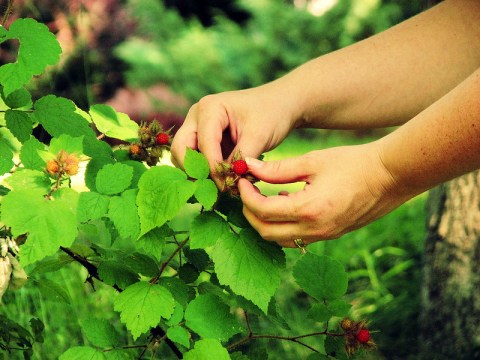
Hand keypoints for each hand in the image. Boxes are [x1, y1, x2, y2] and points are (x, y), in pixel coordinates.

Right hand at [171, 84, 298, 176]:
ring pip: (183, 156)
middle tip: (214, 189)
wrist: (279, 105)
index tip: (226, 186)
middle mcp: (196, 116)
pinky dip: (203, 172)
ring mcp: (197, 127)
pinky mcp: (202, 139)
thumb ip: (242, 158)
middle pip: (181, 149)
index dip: (213, 168)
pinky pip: (194, 159)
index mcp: (210, 108)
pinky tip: (219, 183)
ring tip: (218, 187)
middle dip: (195, 171)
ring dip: (197, 173)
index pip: (203, 144)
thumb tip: (228, 181)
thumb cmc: (271, 114)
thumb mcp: (260, 136)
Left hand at [238, 142, 413, 246]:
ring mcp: (324, 236)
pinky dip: (283, 226)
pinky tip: (286, 203)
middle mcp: (315, 230)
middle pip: (266, 232)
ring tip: (263, 197)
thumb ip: (278, 169)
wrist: (389, 176)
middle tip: (246, 192)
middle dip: (249, 213)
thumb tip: (250, 168)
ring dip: (265, 223)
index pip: (263, 211)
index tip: (242, 180)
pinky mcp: (330, 235)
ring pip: (280, 240)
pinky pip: (297, 239)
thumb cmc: (352, 163)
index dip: (246, 196)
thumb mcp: (312, 161)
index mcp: (309, 210)